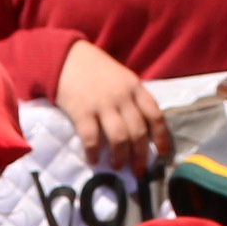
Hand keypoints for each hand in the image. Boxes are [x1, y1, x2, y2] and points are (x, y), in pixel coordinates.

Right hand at [52, 42, 168, 171]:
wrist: (65, 55)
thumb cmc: (94, 68)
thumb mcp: (121, 77)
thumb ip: (131, 97)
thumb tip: (140, 128)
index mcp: (135, 87)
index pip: (155, 115)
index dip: (161, 137)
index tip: (161, 153)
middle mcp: (122, 96)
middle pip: (138, 131)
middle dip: (140, 154)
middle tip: (138, 169)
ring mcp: (102, 104)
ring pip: (119, 138)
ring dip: (120, 157)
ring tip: (117, 167)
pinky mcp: (82, 111)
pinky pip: (92, 138)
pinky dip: (94, 153)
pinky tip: (93, 160)